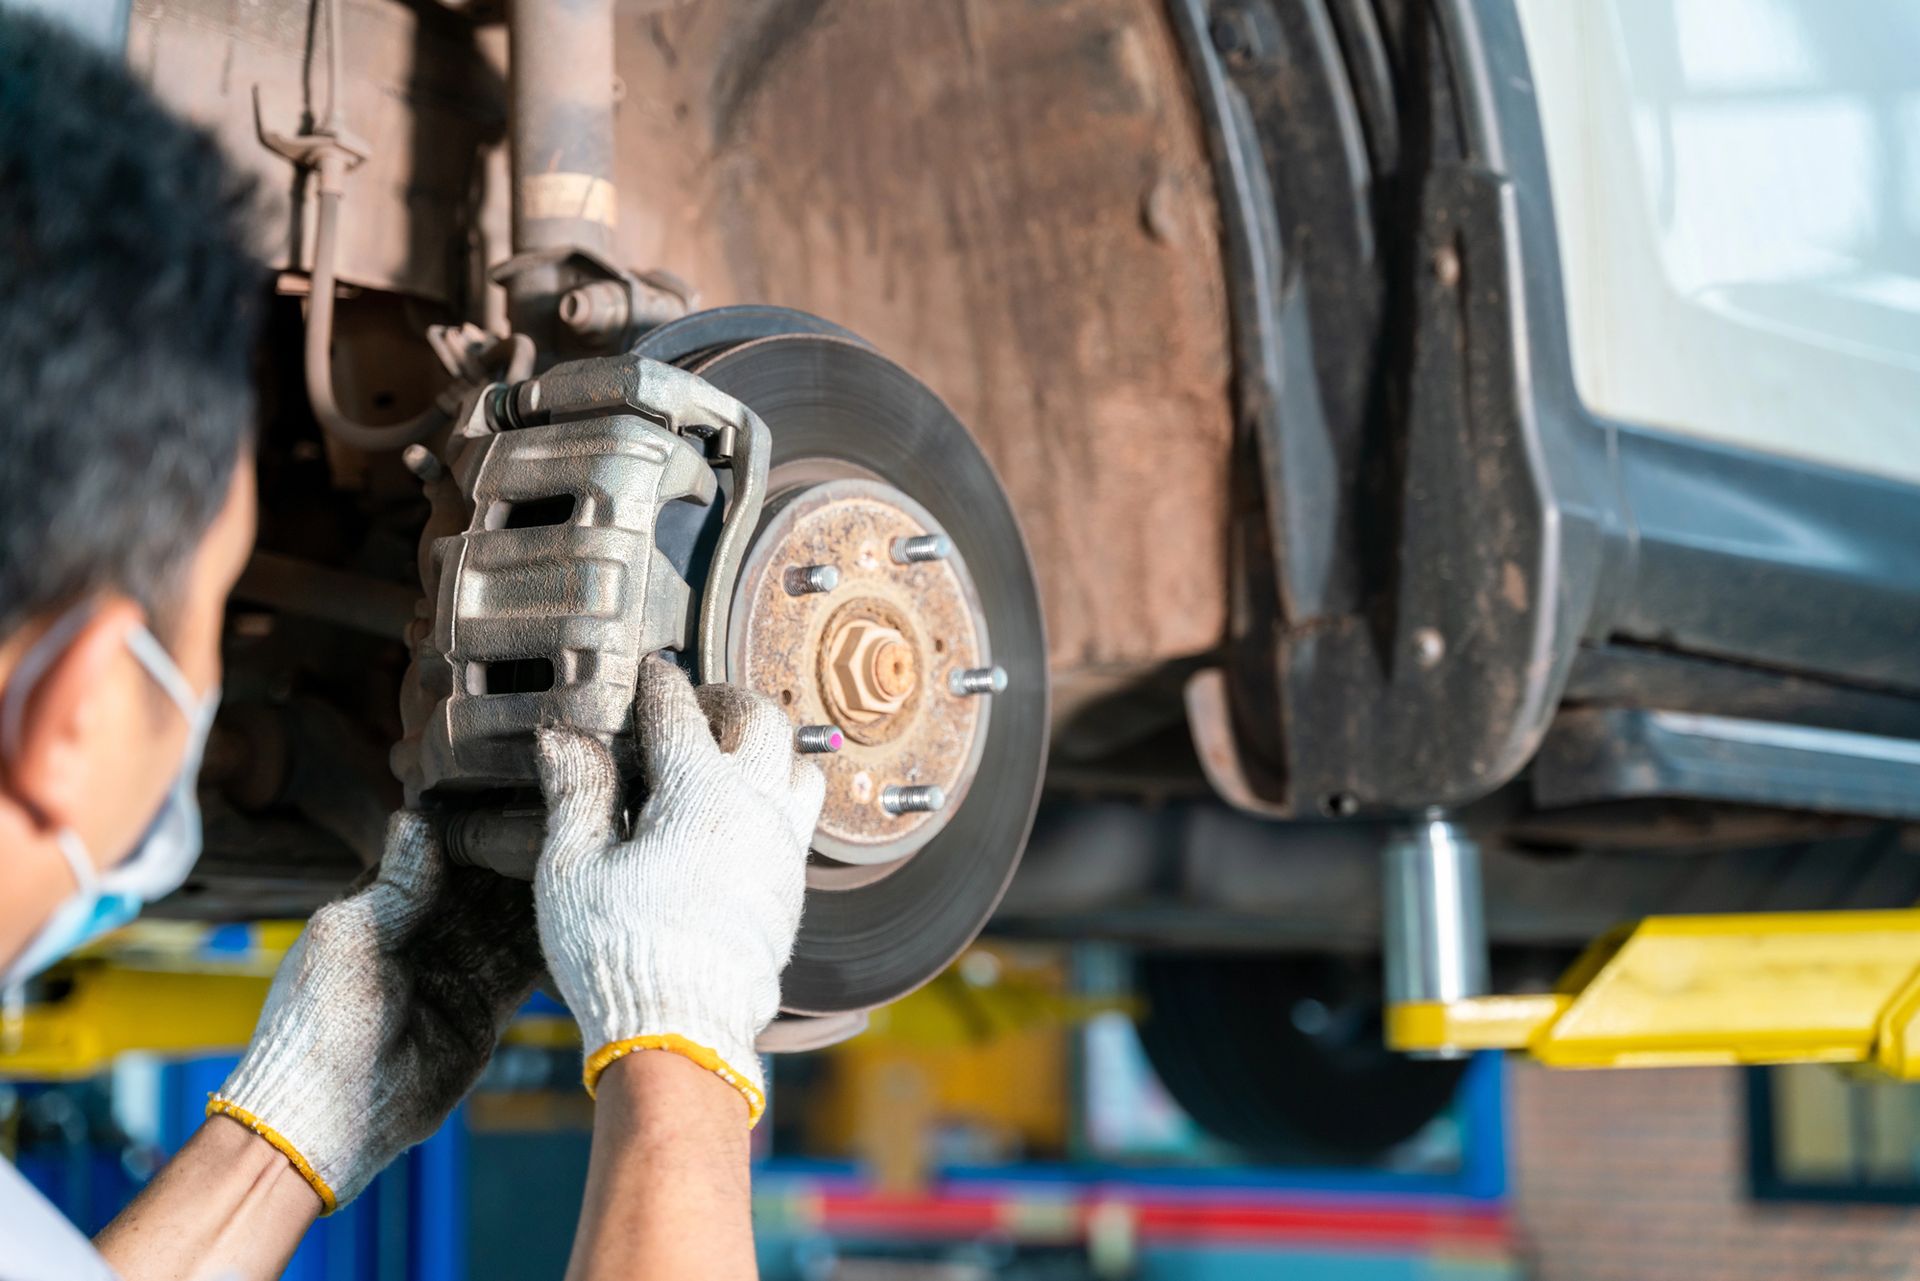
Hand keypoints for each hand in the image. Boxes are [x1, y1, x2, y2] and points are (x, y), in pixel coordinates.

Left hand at [207, 812, 542, 1212]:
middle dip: (514, 858)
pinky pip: (522, 970)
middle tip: (561, 821)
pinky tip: (578, 914)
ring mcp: (456, 974)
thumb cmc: (315, 1022)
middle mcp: (423, 936)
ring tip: (580, 858)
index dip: (472, 829)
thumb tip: (418, 816)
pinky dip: (548, 944)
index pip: (437, 856)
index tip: (511, 797)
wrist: (325, 1120)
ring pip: (509, 922)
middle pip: (482, 886)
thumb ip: (396, 882)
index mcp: (380, 908)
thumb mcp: (349, 936)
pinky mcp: (483, 1012)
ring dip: (538, 896)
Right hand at [533, 657, 824, 1122]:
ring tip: (735, 753)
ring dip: (772, 747)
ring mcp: (783, 847)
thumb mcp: (574, 868)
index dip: (659, 684)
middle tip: (698, 706)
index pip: (679, 711)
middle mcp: (755, 808)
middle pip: (764, 719)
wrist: (682, 1031)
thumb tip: (565, 739)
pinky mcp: (793, 888)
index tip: (650, 672)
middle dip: (729, 700)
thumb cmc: (618, 951)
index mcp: (698, 792)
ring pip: (802, 765)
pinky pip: (803, 819)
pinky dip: (780, 796)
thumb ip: (576, 794)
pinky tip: (746, 815)